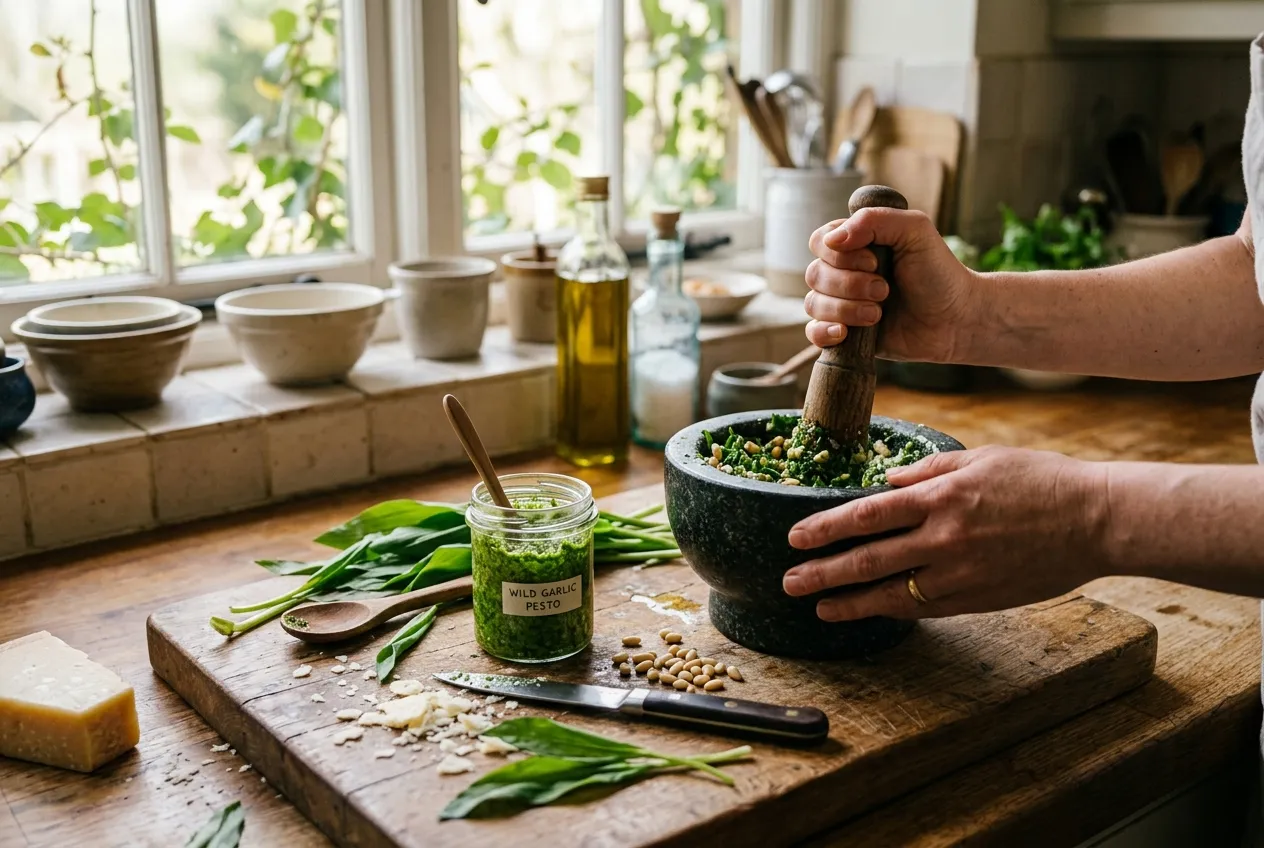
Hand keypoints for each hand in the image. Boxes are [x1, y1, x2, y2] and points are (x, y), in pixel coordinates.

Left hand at [781, 446, 1109, 620]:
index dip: (825, 528)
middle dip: (823, 572)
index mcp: (940, 496)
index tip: (794, 538)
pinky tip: (871, 611)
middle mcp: (944, 538)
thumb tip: (885, 479)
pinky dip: (894, 610)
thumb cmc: (1041, 481)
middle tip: (789, 581)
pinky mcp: (979, 598)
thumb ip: (928, 469)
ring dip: (849, 602)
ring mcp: (961, 573)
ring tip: (818, 607)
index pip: (866, 514)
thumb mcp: (980, 458)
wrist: (1097, 521)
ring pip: (892, 593)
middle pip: (868, 559)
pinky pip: (926, 608)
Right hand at [804, 207, 976, 362]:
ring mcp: (843, 304)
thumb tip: (832, 239)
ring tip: (877, 314)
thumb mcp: (915, 230)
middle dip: (850, 285)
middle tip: (885, 290)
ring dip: (846, 309)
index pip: (820, 241)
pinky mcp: (845, 335)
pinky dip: (824, 332)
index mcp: (856, 245)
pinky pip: (813, 334)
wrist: (956, 319)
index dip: (839, 254)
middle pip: (814, 274)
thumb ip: (874, 220)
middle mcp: (844, 273)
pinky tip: (846, 333)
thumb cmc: (939, 273)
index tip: (874, 261)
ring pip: (814, 304)